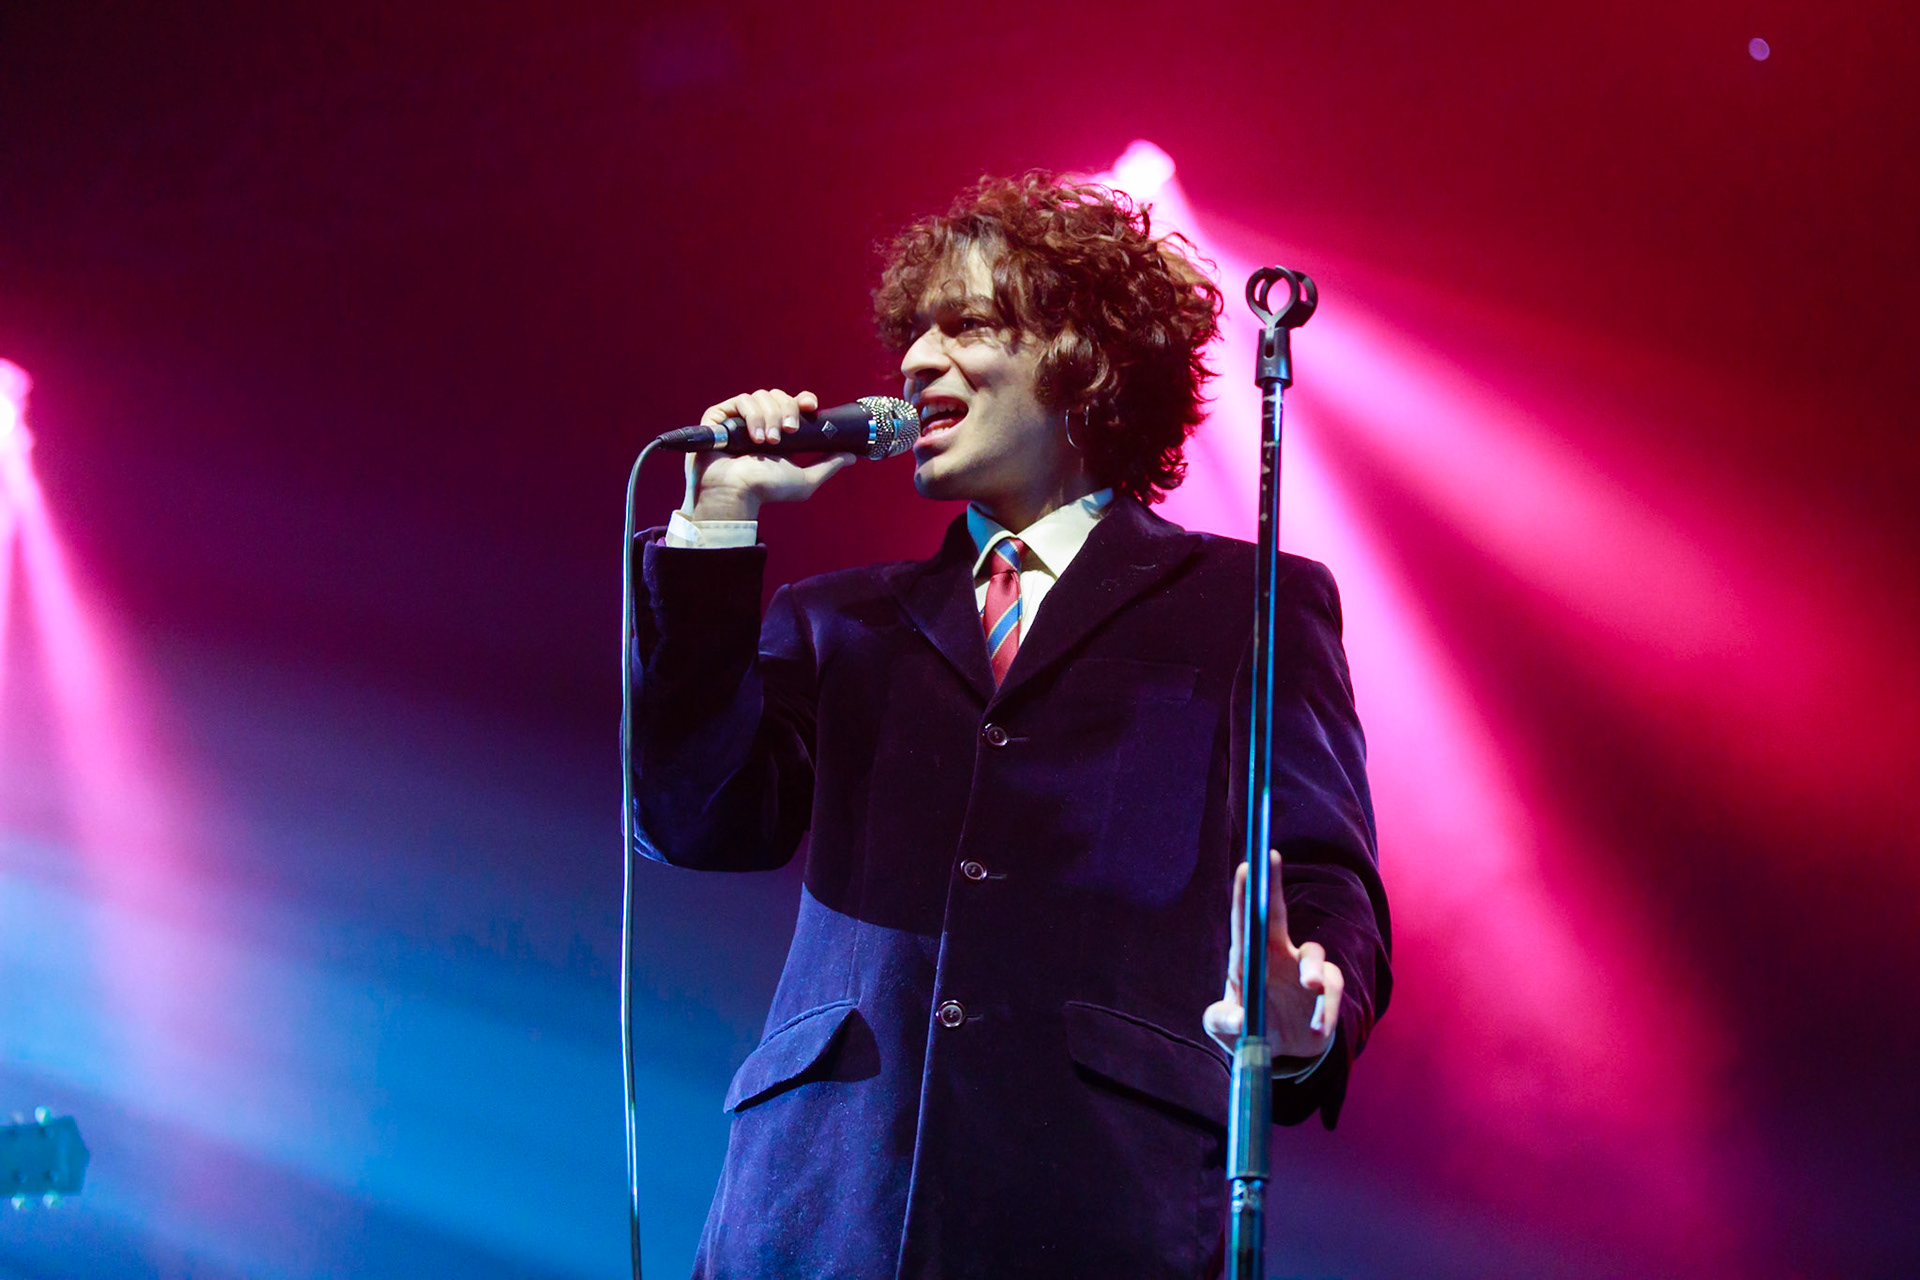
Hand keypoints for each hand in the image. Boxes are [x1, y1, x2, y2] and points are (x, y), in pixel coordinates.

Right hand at [683, 388, 853, 521]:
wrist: (737, 493)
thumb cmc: (766, 491)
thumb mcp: (805, 480)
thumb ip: (828, 465)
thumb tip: (852, 455)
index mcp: (779, 432)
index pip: (793, 403)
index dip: (803, 400)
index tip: (811, 407)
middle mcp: (759, 422)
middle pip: (779, 396)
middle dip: (788, 411)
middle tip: (788, 434)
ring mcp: (738, 418)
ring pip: (761, 396)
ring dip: (770, 418)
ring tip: (768, 443)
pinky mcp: (719, 416)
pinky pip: (741, 400)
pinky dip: (752, 416)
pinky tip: (755, 438)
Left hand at [1203, 851, 1342, 1062]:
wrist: (1281, 1054)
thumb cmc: (1248, 1029)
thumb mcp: (1225, 1029)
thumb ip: (1222, 1022)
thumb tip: (1237, 1018)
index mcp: (1250, 958)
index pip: (1245, 921)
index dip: (1245, 893)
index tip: (1246, 866)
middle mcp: (1278, 955)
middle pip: (1278, 915)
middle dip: (1273, 885)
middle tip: (1271, 857)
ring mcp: (1304, 971)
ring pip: (1314, 956)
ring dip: (1313, 970)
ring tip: (1310, 986)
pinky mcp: (1326, 992)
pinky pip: (1331, 991)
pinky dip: (1327, 1010)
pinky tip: (1318, 1029)